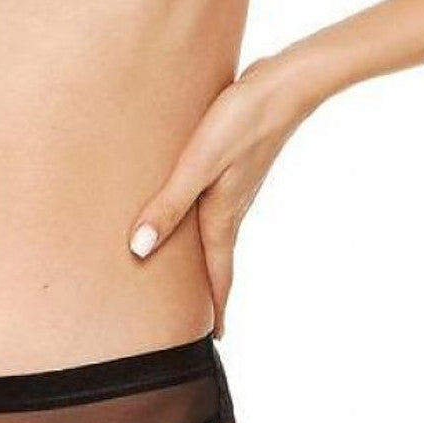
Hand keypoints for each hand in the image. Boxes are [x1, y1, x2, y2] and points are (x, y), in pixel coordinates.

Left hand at [127, 55, 307, 338]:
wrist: (284, 84)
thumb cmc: (241, 121)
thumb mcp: (198, 164)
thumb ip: (168, 205)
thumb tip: (139, 251)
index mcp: (222, 213)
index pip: (218, 272)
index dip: (214, 305)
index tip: (215, 338)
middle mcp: (233, 204)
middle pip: (217, 255)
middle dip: (209, 285)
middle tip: (197, 313)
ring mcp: (238, 182)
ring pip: (218, 228)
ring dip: (207, 252)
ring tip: (190, 265)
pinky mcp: (237, 159)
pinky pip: (219, 201)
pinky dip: (205, 217)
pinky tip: (195, 202)